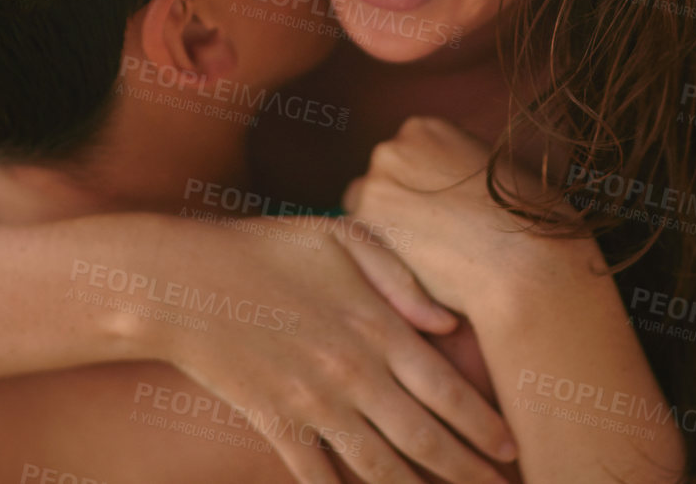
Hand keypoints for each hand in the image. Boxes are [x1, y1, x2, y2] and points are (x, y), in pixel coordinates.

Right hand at [140, 214, 517, 483]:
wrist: (183, 281)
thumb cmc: (263, 248)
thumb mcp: (338, 235)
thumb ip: (399, 275)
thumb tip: (448, 324)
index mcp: (375, 326)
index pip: (446, 389)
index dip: (484, 426)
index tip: (512, 449)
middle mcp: (352, 373)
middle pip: (425, 440)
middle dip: (469, 473)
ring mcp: (313, 405)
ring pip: (381, 469)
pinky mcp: (276, 425)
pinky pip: (320, 479)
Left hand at [342, 117, 576, 316]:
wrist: (523, 264)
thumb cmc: (527, 222)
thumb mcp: (494, 170)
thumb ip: (457, 167)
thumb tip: (446, 185)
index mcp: (426, 129)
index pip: (404, 158)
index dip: (420, 191)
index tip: (437, 215)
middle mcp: (393, 147)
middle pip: (379, 181)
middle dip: (397, 208)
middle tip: (428, 241)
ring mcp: (374, 183)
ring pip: (364, 210)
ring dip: (384, 232)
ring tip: (422, 261)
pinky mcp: (365, 224)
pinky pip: (360, 242)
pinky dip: (379, 259)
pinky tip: (412, 274)